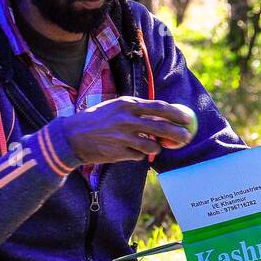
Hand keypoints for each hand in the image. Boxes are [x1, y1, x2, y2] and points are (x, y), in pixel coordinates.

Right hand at [61, 97, 195, 164]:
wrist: (72, 136)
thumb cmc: (98, 120)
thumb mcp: (116, 107)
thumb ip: (138, 110)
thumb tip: (164, 115)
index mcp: (127, 104)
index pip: (159, 107)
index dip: (176, 114)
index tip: (188, 118)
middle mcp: (127, 119)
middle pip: (161, 127)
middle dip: (178, 134)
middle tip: (186, 138)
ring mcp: (123, 137)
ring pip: (153, 146)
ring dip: (156, 148)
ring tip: (150, 146)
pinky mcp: (119, 152)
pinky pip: (139, 156)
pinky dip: (139, 155)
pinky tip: (130, 151)